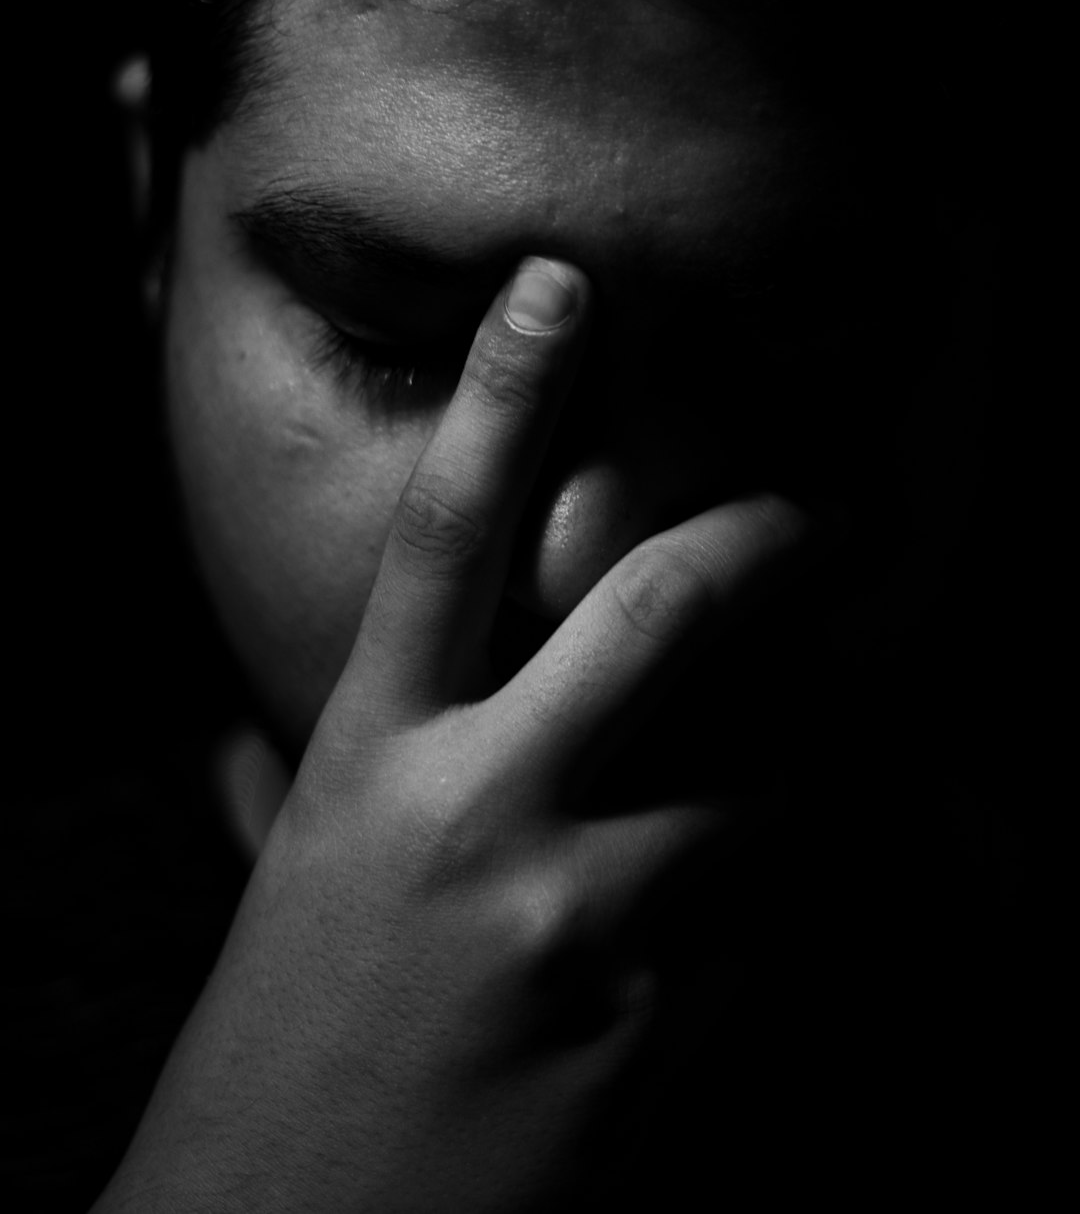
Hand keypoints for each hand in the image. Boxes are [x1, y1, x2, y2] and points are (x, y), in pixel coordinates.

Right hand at [95, 258, 813, 1213]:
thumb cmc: (287, 1052)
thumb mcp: (305, 877)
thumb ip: (350, 767)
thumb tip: (320, 706)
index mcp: (370, 761)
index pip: (442, 535)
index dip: (505, 394)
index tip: (561, 284)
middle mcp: (477, 815)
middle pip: (658, 609)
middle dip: (772, 536)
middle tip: (830, 513)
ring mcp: (579, 922)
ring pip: (777, 766)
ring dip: (840, 733)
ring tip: (873, 713)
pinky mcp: (663, 1033)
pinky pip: (800, 914)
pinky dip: (850, 879)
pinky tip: (888, 871)